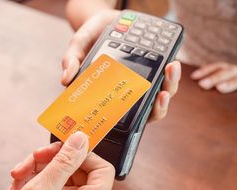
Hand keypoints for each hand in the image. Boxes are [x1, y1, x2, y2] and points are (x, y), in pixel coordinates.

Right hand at [0, 132, 114, 189]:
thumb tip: (81, 140)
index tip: (63, 146)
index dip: (84, 154)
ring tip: (17, 178)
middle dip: (53, 161)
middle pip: (79, 171)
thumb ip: (63, 162)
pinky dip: (36, 184)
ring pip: (62, 178)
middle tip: (32, 158)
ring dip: (39, 171)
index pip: (102, 170)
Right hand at [61, 10, 180, 121]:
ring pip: (160, 94)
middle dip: (159, 105)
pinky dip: (170, 73)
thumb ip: (72, 60)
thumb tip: (65, 79)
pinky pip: (165, 77)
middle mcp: (128, 93)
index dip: (133, 120)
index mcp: (110, 96)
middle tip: (162, 93)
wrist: (103, 21)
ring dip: (170, 86)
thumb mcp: (78, 45)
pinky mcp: (153, 68)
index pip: (123, 116)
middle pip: (148, 110)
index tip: (139, 114)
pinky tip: (172, 61)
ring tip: (171, 71)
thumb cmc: (90, 38)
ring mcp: (142, 82)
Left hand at [191, 62, 236, 93]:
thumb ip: (211, 89)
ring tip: (220, 89)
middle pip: (227, 71)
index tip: (193, 77)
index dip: (205, 70)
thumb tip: (192, 90)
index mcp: (230, 71)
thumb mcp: (223, 92)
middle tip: (203, 85)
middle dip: (214, 78)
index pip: (218, 67)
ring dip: (231, 82)